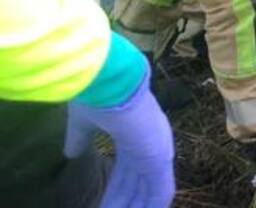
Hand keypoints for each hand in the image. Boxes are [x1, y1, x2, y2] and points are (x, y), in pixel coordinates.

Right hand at [65, 68, 174, 207]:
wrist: (109, 82)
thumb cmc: (97, 96)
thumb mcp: (84, 122)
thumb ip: (80, 138)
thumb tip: (70, 152)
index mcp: (134, 132)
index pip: (126, 172)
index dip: (114, 193)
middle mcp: (150, 142)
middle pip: (136, 186)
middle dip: (122, 205)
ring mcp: (158, 150)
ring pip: (148, 193)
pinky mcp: (160, 158)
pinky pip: (161, 193)